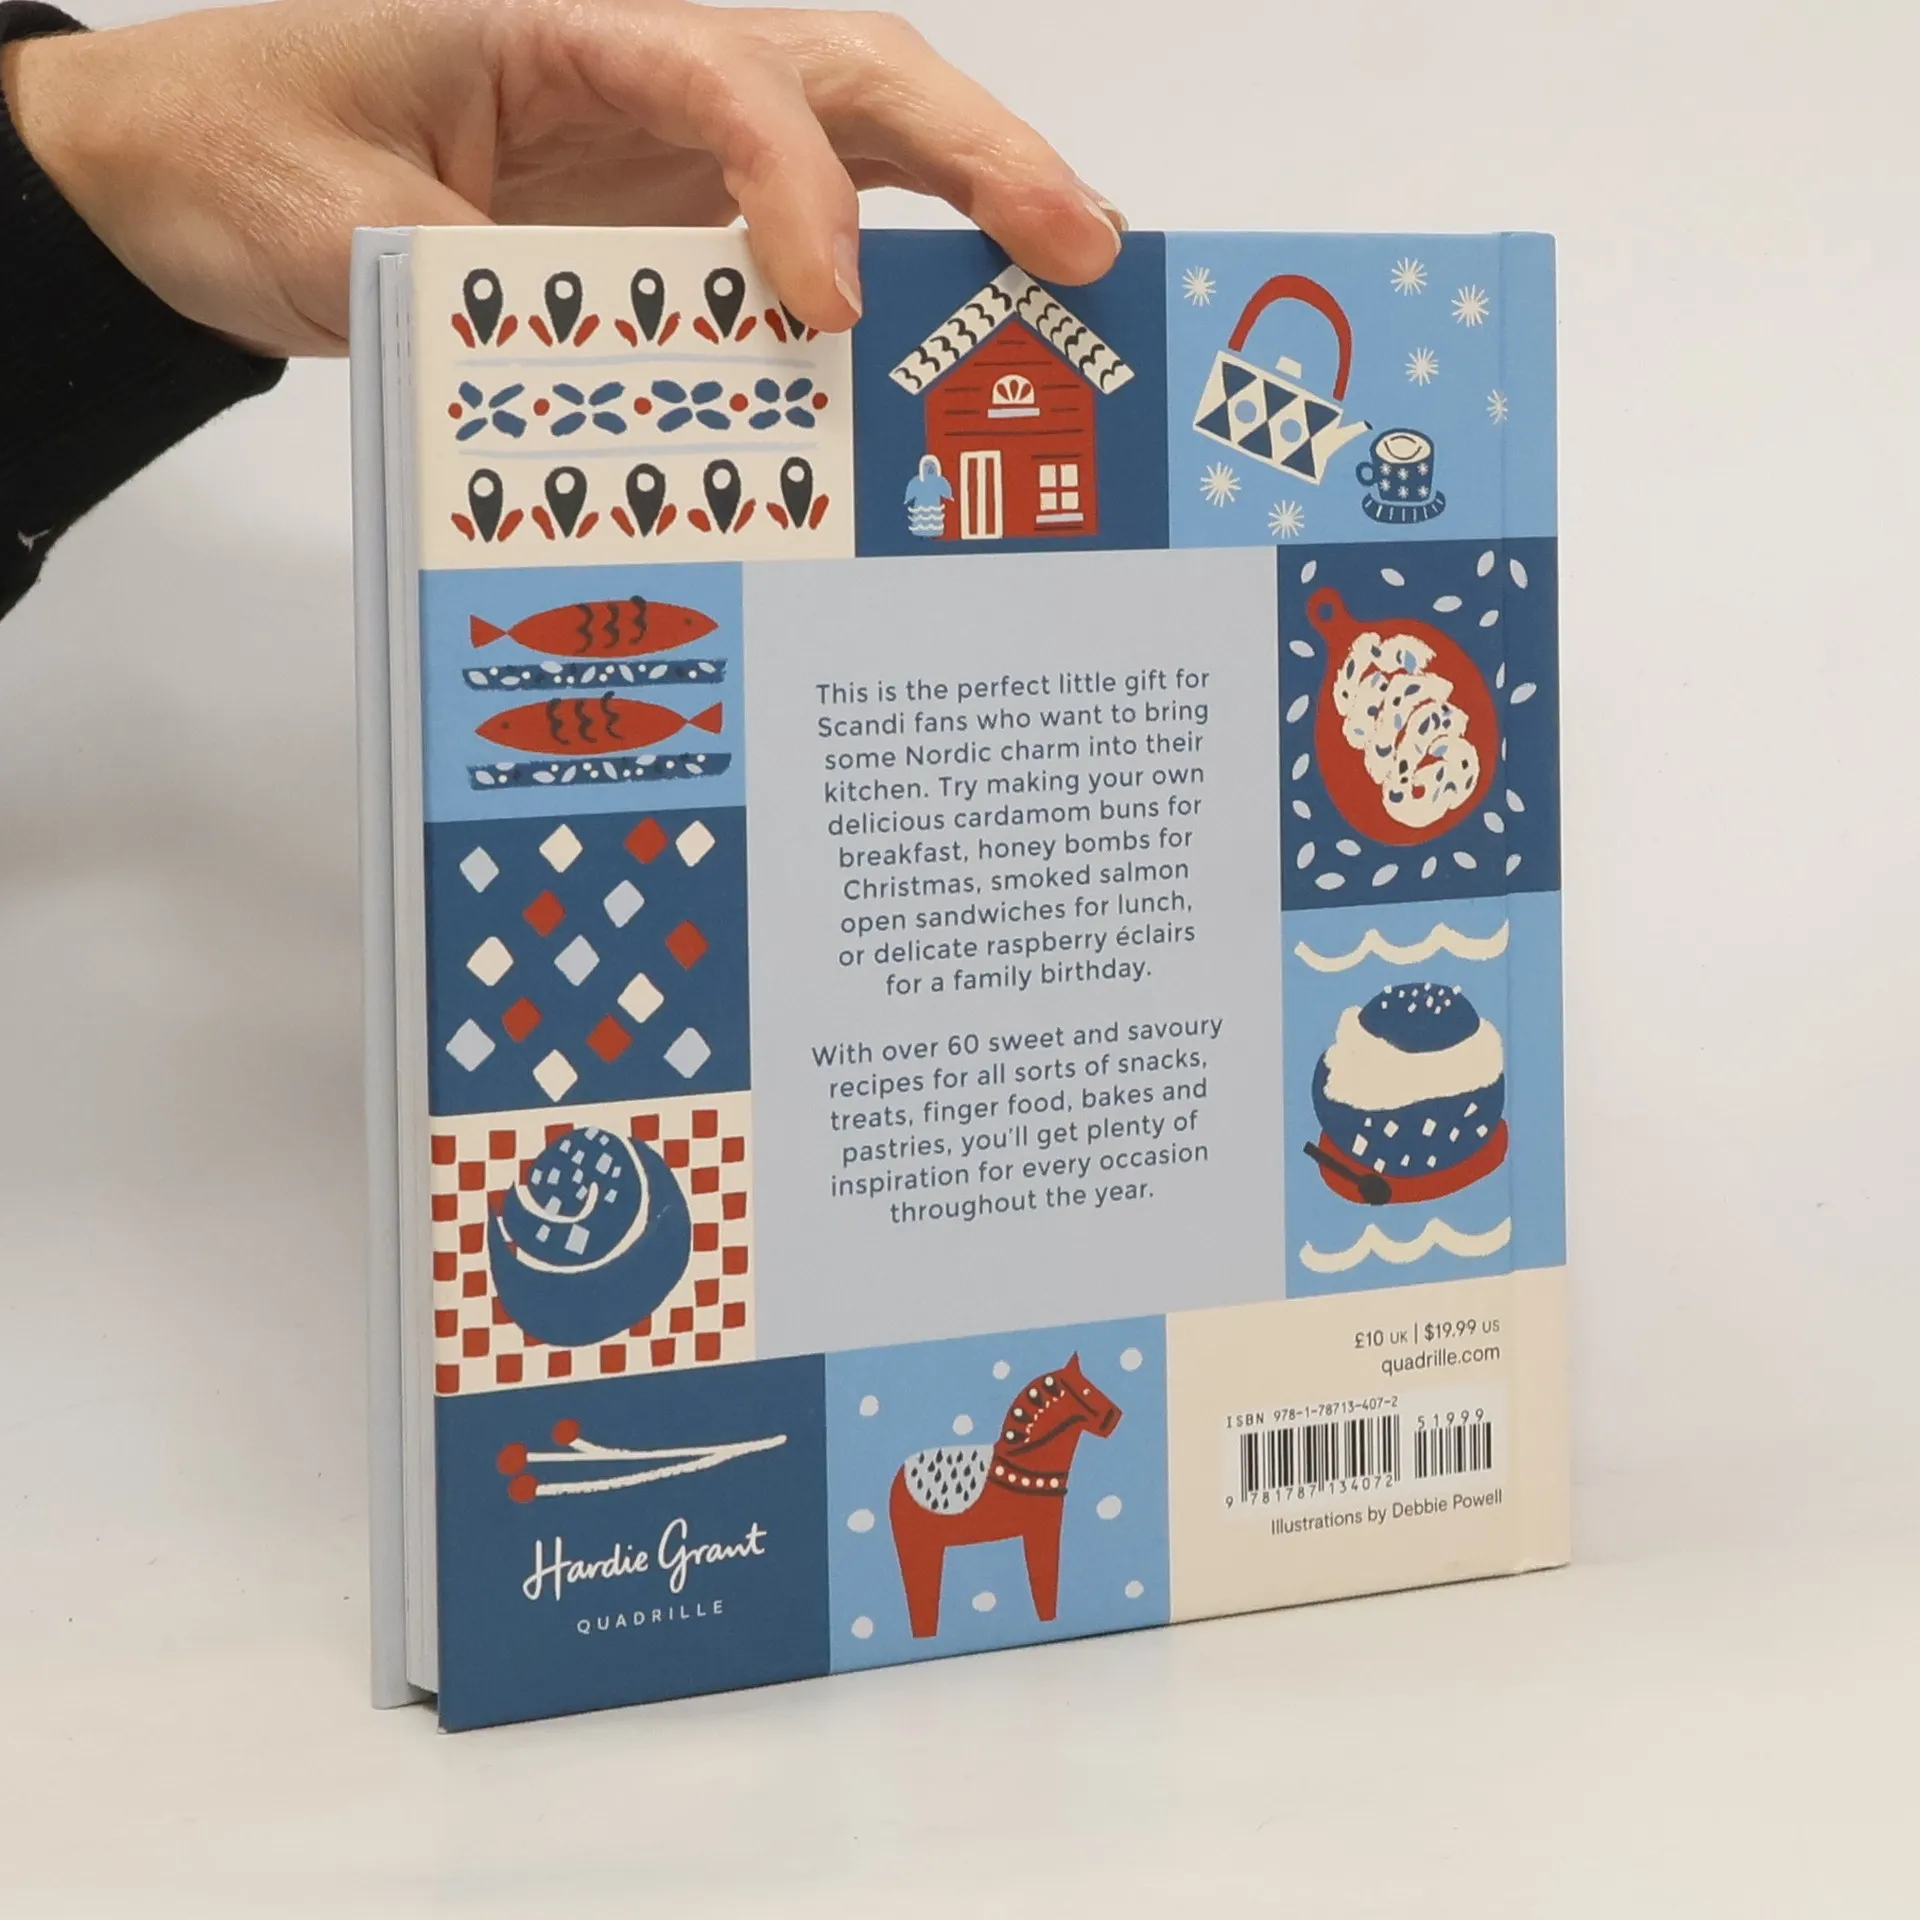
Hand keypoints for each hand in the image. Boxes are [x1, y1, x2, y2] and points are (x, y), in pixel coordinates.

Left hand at [1, 0, 1123, 356]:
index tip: (823, 312)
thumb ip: (466, 291)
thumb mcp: (323, 224)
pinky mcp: (668, 206)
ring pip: (858, 133)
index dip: (791, 187)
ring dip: (971, 197)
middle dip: (978, 150)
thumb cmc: (234, 147)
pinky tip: (951, 328)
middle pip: (849, 73)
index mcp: (556, 21)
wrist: (179, 160)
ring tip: (1066, 276)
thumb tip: (607, 394)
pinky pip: (810, 217)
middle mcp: (639, 60)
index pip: (724, 77)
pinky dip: (896, 260)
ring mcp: (665, 133)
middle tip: (1081, 245)